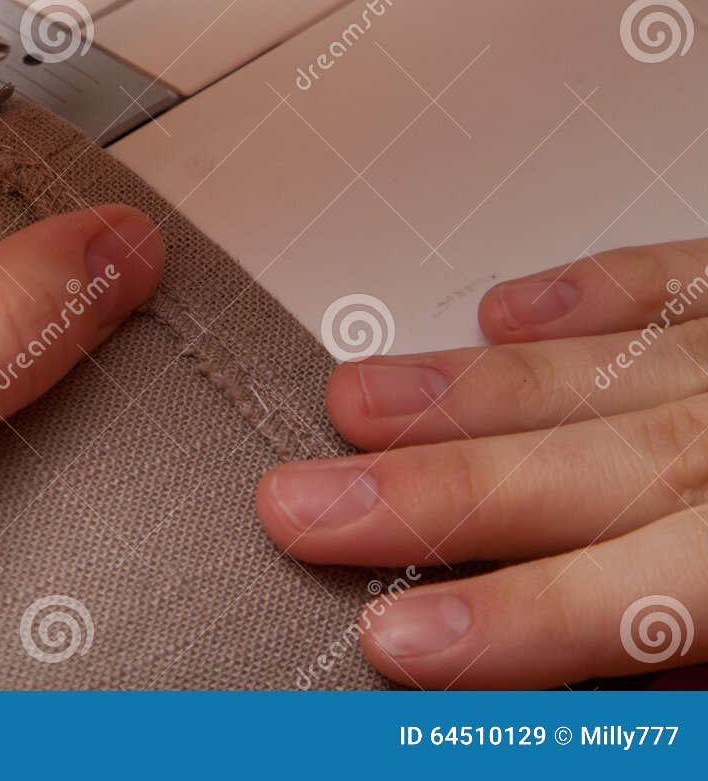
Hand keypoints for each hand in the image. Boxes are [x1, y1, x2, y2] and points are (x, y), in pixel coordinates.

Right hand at [257, 242, 707, 686]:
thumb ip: (687, 665)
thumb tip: (574, 688)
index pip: (636, 599)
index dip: (513, 619)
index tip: (395, 637)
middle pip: (588, 469)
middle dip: (433, 492)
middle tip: (303, 507)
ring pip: (605, 373)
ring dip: (468, 390)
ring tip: (352, 400)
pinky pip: (681, 283)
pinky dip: (597, 291)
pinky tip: (504, 310)